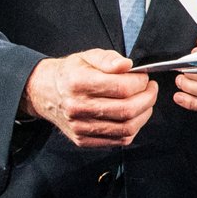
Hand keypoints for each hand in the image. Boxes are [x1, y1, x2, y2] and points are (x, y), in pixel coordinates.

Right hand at [24, 49, 156, 146]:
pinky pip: (119, 140)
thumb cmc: (70, 73)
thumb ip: (108, 58)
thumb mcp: (87, 56)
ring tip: (145, 102)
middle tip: (150, 90)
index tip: (144, 77)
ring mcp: (80, 127)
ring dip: (144, 115)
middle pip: (127, 110)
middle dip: (148, 99)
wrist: (45, 92)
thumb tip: (127, 65)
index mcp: (78, 83)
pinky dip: (133, 129)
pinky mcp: (83, 140)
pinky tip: (133, 116)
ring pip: (126, 128)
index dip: (140, 82)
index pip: (122, 87)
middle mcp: (77, 107)